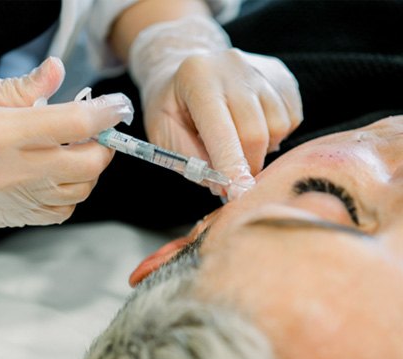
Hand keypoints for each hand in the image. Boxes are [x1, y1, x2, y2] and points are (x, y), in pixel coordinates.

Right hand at [0, 57, 132, 227]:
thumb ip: (23, 88)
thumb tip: (56, 69)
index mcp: (10, 133)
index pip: (75, 123)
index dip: (105, 113)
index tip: (118, 107)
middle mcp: (21, 169)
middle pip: (89, 163)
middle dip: (104, 146)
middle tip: (98, 134)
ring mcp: (25, 196)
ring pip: (83, 189)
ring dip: (90, 169)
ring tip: (76, 153)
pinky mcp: (26, 214)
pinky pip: (66, 210)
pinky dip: (73, 192)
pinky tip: (60, 177)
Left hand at [130, 16, 302, 199]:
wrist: (191, 69)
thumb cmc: (174, 105)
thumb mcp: (164, 132)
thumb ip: (192, 160)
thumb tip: (225, 186)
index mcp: (198, 77)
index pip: (221, 130)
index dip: (230, 166)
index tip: (237, 194)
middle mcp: (234, 67)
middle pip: (255, 132)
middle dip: (247, 165)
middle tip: (234, 175)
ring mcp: (261, 69)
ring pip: (277, 127)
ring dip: (261, 148)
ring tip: (238, 140)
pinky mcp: (282, 77)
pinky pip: (290, 118)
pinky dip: (275, 134)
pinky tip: (254, 126)